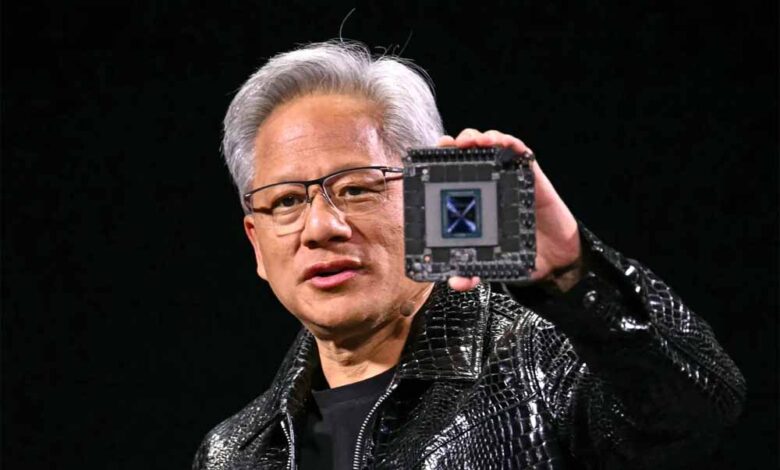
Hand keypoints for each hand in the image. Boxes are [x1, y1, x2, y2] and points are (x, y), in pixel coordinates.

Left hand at [440, 129, 582, 292]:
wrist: (555, 262)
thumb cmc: (521, 256)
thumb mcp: (491, 267)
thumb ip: (473, 274)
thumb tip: (455, 281)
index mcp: (475, 201)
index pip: (453, 175)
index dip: (441, 162)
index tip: (430, 157)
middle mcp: (490, 185)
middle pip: (470, 154)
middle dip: (457, 144)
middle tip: (451, 145)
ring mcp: (510, 178)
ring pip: (493, 146)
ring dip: (481, 137)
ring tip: (474, 141)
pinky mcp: (531, 176)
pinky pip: (520, 152)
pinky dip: (510, 142)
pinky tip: (501, 142)